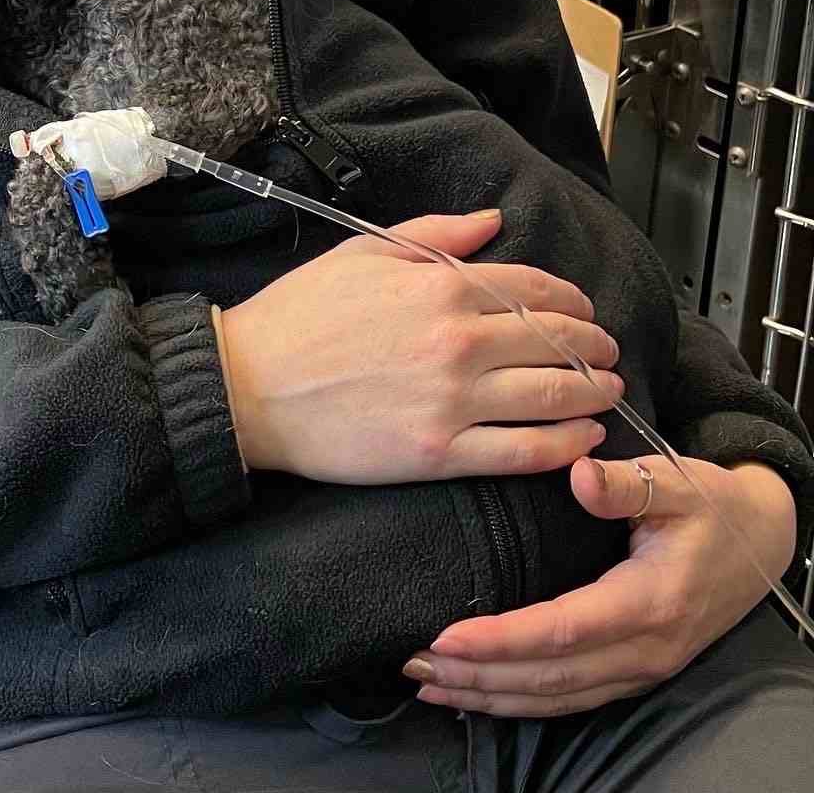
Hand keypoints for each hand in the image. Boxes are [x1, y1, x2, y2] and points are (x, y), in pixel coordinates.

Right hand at [218, 210, 622, 483]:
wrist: (251, 385)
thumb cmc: (300, 314)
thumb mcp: (363, 252)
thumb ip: (435, 233)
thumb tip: (492, 222)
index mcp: (439, 285)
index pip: (534, 289)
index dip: (572, 300)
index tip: (584, 310)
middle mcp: (457, 340)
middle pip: (555, 342)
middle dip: (595, 347)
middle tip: (609, 354)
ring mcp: (452, 400)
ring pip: (552, 397)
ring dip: (594, 395)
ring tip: (609, 394)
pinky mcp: (439, 453)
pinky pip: (523, 452)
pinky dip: (565, 446)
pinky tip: (584, 440)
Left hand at [403, 456, 797, 715]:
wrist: (763, 539)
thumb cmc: (713, 505)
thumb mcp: (680, 482)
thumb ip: (628, 483)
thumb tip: (580, 474)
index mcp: (649, 601)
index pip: (562, 630)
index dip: (502, 639)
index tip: (447, 634)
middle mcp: (644, 648)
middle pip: (549, 675)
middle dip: (478, 674)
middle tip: (414, 660)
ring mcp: (640, 667)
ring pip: (555, 697)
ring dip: (489, 695)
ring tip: (429, 682)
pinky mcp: (633, 671)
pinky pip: (569, 698)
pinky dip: (519, 702)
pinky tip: (477, 696)